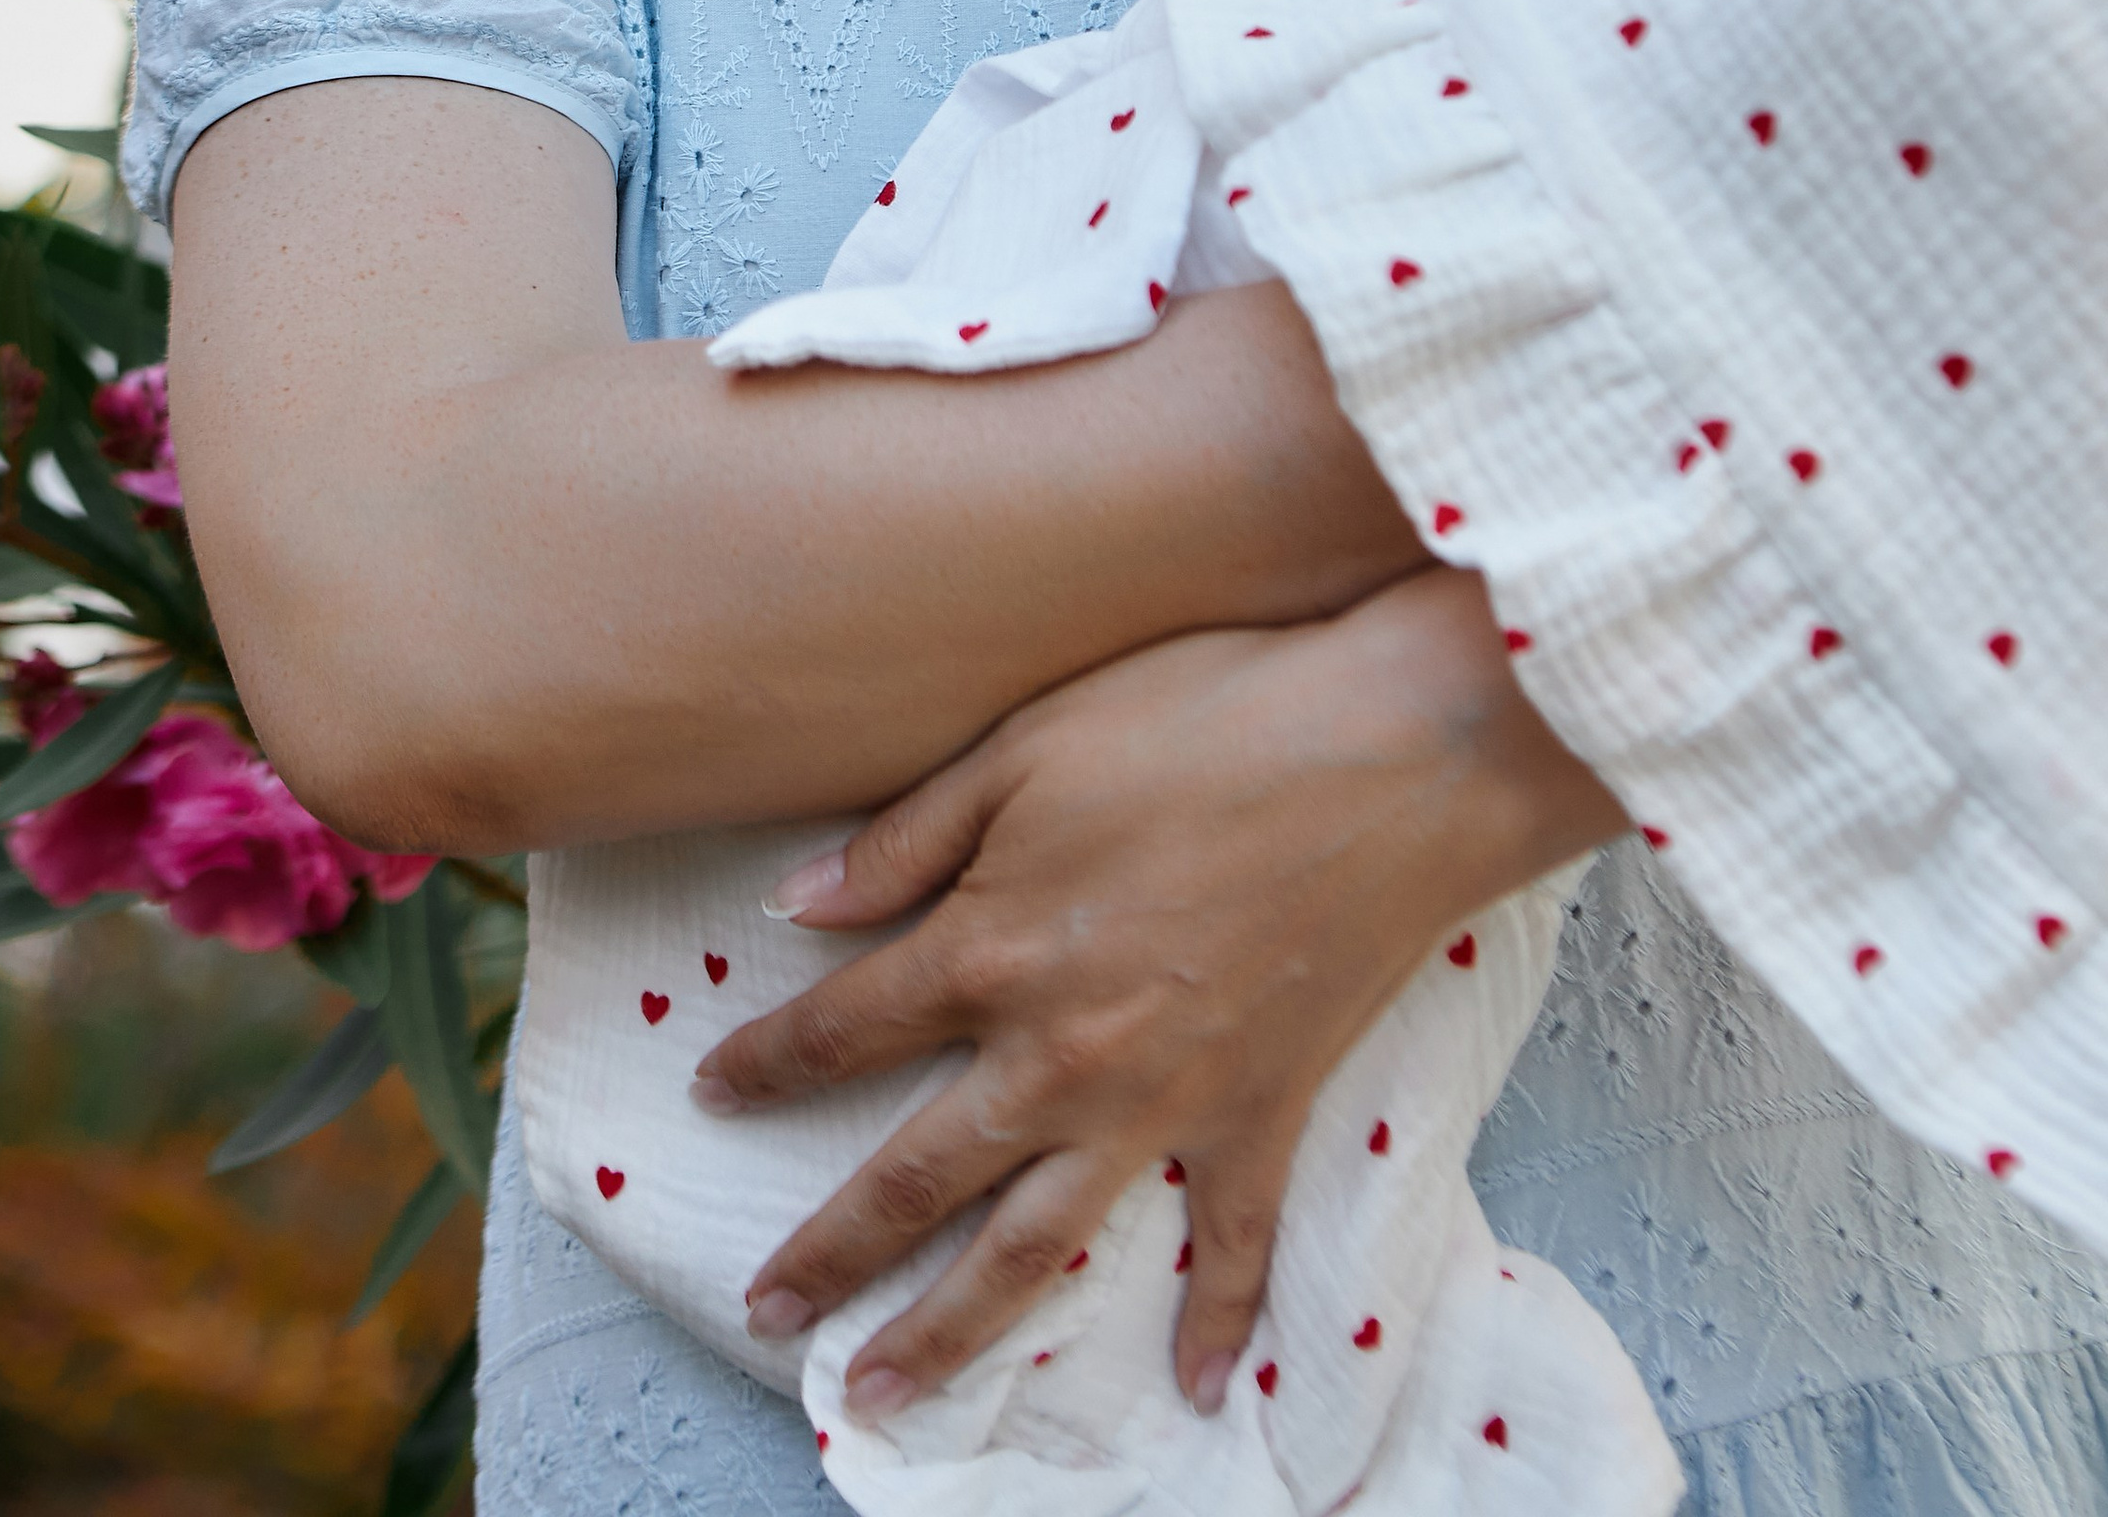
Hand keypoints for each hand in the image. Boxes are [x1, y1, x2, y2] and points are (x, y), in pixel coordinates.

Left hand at [698, 567, 1619, 1421]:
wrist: (1395, 750)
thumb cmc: (1209, 713)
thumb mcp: (1031, 741)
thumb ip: (908, 834)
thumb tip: (795, 909)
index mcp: (993, 947)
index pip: (845, 1028)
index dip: (769, 1063)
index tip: (713, 1092)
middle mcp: (1059, 1052)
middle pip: (916, 1177)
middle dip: (831, 1254)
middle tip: (767, 1317)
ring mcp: (1163, 1100)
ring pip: (1034, 1247)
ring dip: (952, 1331)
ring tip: (884, 1394)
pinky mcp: (1261, 1113)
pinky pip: (1233, 1241)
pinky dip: (1214, 1317)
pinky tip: (1191, 1384)